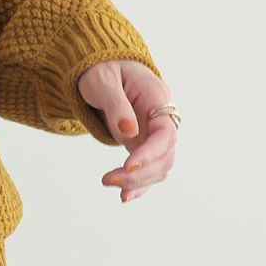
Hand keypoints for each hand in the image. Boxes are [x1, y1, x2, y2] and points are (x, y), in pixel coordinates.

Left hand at [77, 59, 177, 202]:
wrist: (99, 69)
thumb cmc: (100, 70)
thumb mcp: (102, 82)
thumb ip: (115, 105)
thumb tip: (129, 132)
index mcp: (156, 97)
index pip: (165, 133)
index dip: (150, 153)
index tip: (127, 165)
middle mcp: (161, 117)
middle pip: (165, 155)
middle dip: (140, 172)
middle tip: (108, 179)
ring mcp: (153, 132)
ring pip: (160, 166)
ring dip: (138, 182)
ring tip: (109, 183)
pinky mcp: (143, 144)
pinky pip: (149, 169)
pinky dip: (139, 185)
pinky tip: (124, 197)